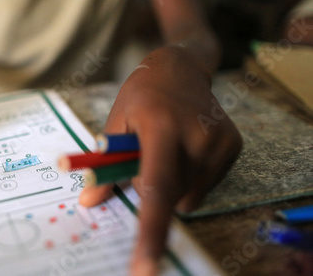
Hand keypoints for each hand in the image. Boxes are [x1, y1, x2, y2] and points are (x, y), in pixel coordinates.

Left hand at [78, 47, 242, 274]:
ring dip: (169, 184)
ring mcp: (220, 142)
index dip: (150, 229)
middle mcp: (197, 135)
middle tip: (143, 157)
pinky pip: (203, 186)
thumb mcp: (115, 123)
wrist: (180, 68)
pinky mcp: (234, 146)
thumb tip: (90, 202)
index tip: (145, 266)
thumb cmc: (140, 96)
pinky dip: (187, 179)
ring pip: (187, 195)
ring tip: (166, 149)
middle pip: (170, 195)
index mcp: (161, 126)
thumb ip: (105, 165)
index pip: (156, 187)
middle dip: (150, 189)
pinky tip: (185, 149)